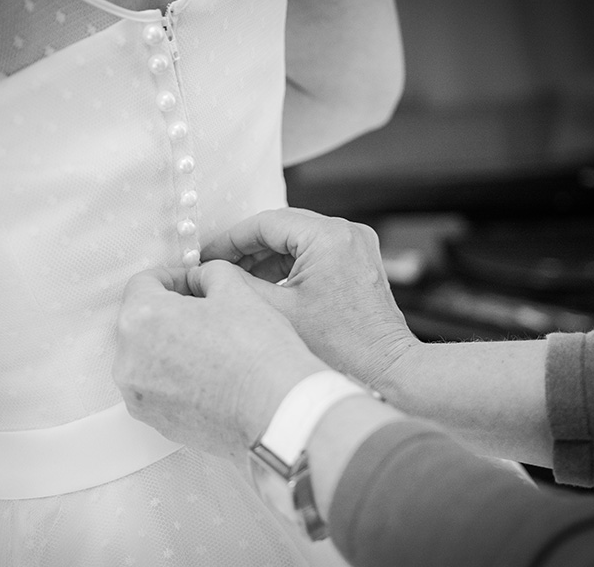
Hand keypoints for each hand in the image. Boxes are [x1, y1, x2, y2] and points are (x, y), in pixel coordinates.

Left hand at [113, 260, 327, 460]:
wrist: (277, 411)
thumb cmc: (257, 352)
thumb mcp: (236, 291)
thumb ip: (208, 274)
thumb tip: (199, 280)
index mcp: (142, 318)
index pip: (143, 283)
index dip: (172, 276)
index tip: (192, 283)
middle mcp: (129, 360)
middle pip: (142, 321)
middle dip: (170, 312)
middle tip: (207, 313)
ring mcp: (139, 396)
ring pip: (147, 357)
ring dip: (171, 346)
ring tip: (212, 347)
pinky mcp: (155, 421)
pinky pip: (157, 389)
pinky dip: (176, 379)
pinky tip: (210, 376)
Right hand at [202, 208, 420, 388]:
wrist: (387, 370)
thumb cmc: (341, 349)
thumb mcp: (277, 312)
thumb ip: (238, 284)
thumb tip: (211, 270)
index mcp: (328, 237)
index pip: (265, 223)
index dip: (230, 240)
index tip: (206, 255)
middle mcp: (347, 232)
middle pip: (281, 227)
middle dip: (247, 248)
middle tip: (217, 267)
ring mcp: (356, 244)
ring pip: (297, 239)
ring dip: (266, 257)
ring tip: (237, 279)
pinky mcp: (358, 259)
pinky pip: (314, 251)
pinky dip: (288, 265)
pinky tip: (266, 285)